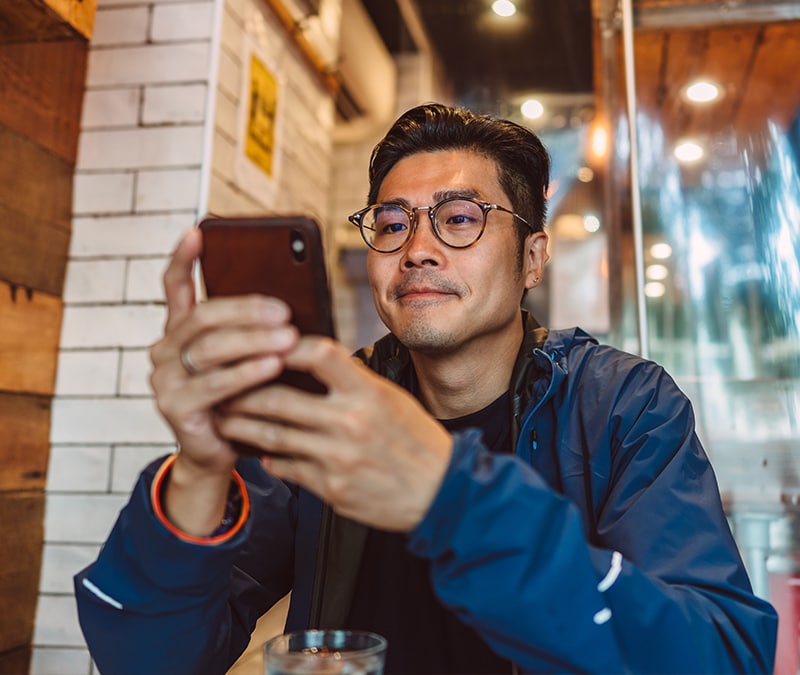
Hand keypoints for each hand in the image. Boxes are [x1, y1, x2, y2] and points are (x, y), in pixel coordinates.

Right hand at [148, 229, 300, 533]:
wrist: (224, 451)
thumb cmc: (243, 397)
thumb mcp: (247, 359)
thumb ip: (254, 332)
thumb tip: (291, 302)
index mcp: (180, 332)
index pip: (175, 287)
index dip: (185, 259)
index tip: (198, 231)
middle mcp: (165, 350)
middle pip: (203, 317)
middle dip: (246, 310)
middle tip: (284, 310)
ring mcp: (165, 379)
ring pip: (209, 349)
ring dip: (252, 341)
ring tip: (287, 337)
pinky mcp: (175, 409)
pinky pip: (213, 385)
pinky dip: (246, 373)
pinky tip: (274, 366)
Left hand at [217, 336, 453, 531]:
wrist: (441, 493)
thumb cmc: (418, 442)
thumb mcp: (392, 400)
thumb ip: (353, 382)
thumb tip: (313, 361)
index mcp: (368, 393)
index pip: (317, 354)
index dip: (284, 346)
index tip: (263, 344)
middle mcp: (350, 423)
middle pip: (277, 399)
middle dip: (241, 392)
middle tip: (219, 385)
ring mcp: (337, 458)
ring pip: (272, 437)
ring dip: (241, 426)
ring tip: (224, 418)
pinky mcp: (331, 489)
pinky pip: (287, 469)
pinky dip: (268, 458)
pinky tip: (258, 452)